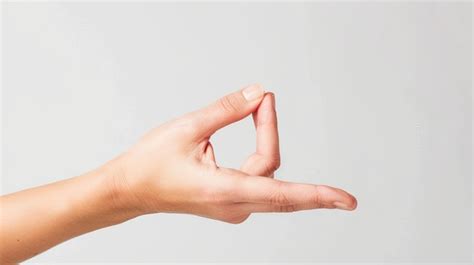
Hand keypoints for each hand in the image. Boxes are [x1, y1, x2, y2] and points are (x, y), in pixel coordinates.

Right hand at [105, 85, 356, 222]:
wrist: (130, 189)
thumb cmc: (151, 163)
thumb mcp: (188, 128)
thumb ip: (228, 110)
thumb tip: (257, 94)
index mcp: (223, 191)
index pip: (282, 193)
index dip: (317, 195)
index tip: (346, 200)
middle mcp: (234, 205)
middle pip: (274, 172)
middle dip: (273, 134)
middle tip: (264, 100)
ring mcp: (234, 207)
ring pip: (267, 174)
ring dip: (264, 139)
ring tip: (256, 107)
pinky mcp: (231, 202)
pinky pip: (258, 177)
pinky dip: (259, 152)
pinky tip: (256, 128)